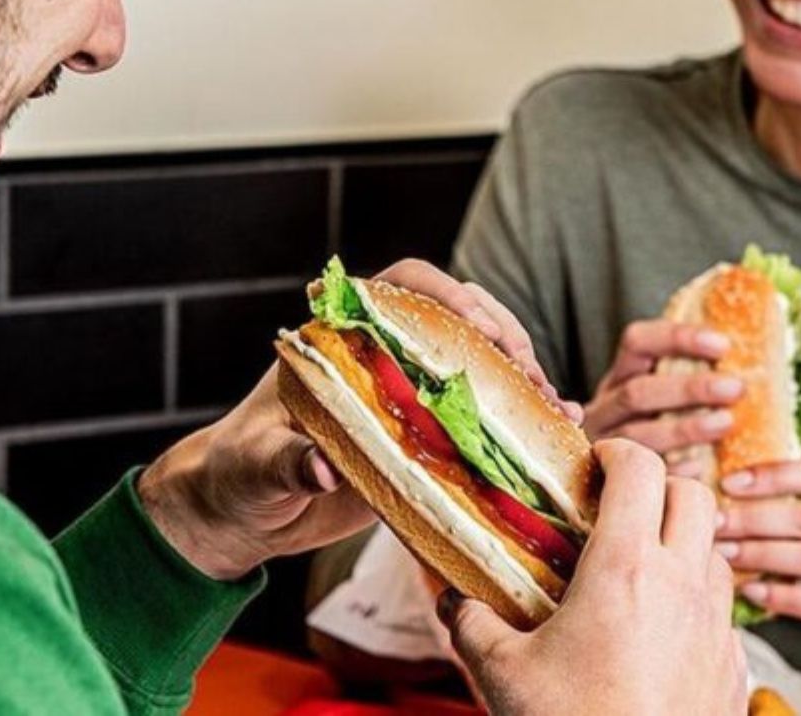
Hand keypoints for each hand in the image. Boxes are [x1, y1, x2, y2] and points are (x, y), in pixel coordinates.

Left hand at [139, 259, 578, 579]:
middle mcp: (386, 356)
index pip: (401, 287)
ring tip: (552, 405)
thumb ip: (286, 461)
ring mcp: (413, 396)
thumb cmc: (239, 473)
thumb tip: (319, 467)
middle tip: (527, 374)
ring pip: (482, 363)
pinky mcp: (430, 438)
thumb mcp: (258, 466)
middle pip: (459, 319)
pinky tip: (560, 425)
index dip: (444, 295)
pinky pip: (486, 418)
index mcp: (341, 338)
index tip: (477, 323)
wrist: (245, 513)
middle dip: (502, 337)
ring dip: (522, 377)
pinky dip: (524, 418)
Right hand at [439, 439, 745, 715]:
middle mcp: (681, 586)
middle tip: (621, 504)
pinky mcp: (731, 667)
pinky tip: (660, 631)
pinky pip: (723, 614)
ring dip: (683, 544)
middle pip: (694, 494)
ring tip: (640, 567)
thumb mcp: (503, 673)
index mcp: (626, 569)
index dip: (617, 453)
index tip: (594, 463)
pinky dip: (696, 604)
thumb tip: (456, 602)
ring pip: (715, 551)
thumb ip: (474, 625)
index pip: (641, 469)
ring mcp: (715, 627)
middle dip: (659, 486)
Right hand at [584, 320, 741, 470]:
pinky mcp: (610, 480)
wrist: (616, 483)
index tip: (722, 344)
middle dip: (688, 388)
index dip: (677, 338)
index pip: (637, 342)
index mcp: (619, 377)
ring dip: (684, 428)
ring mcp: (605, 445)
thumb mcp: (661, 391)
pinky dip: (674, 471)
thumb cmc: (658, 424)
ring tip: (726, 423)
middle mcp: (605, 408)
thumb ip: (689, 371)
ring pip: (637, 435)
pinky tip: (703, 469)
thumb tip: (743, 348)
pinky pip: (641, 476)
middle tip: (736, 388)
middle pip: (638, 392)